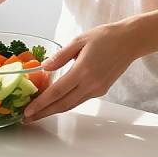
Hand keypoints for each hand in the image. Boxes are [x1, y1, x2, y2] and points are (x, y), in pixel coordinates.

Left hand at [23, 22, 139, 122]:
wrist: (130, 41)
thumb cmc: (104, 37)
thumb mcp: (78, 41)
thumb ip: (60, 56)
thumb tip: (44, 67)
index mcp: (82, 71)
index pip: (56, 92)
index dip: (41, 104)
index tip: (28, 111)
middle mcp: (90, 84)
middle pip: (62, 104)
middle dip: (43, 113)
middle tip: (27, 119)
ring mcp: (97, 89)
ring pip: (71, 105)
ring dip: (53, 111)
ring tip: (38, 114)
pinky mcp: (102, 90)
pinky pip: (80, 100)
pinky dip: (65, 104)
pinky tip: (55, 103)